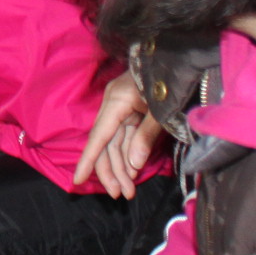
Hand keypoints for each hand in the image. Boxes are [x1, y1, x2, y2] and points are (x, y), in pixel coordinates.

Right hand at [75, 72, 162, 198]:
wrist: (178, 58)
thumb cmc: (168, 82)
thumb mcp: (160, 111)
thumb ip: (145, 137)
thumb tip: (132, 165)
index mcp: (116, 102)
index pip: (98, 137)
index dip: (88, 160)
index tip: (77, 180)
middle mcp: (114, 106)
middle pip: (106, 144)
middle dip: (112, 171)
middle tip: (121, 195)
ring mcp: (123, 108)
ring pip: (116, 143)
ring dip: (122, 167)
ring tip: (129, 190)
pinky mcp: (133, 110)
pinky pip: (126, 136)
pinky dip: (129, 154)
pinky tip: (132, 171)